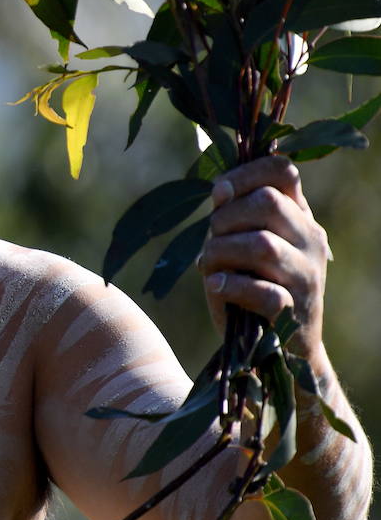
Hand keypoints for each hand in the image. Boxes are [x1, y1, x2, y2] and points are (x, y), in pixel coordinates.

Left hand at [197, 155, 329, 356]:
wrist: (281, 347)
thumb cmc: (251, 285)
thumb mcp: (242, 244)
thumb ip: (234, 215)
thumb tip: (220, 189)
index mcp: (299, 217)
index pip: (284, 172)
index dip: (246, 172)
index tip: (220, 191)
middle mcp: (310, 240)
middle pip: (268, 203)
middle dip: (225, 217)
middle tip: (213, 238)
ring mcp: (306, 276)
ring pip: (261, 244)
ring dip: (220, 251)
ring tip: (209, 265)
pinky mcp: (293, 310)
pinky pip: (261, 291)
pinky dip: (229, 285)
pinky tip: (215, 286)